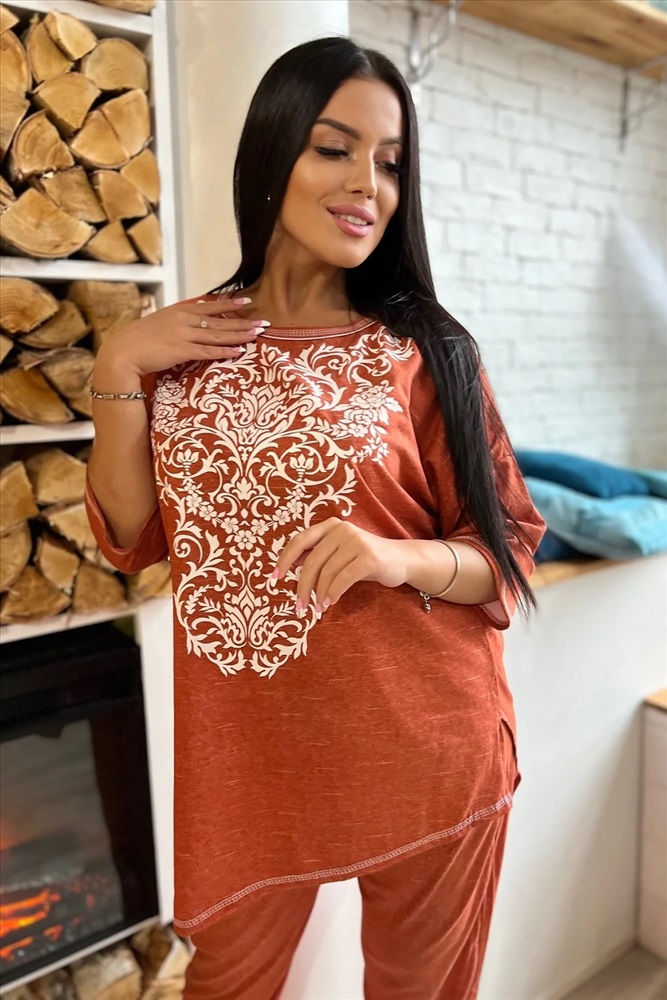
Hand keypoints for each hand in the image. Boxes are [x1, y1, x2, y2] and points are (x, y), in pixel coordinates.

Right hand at [95, 296, 269, 376]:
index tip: (246, 302)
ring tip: (257, 335)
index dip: (229, 305)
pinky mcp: (182, 351)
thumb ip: (177, 321)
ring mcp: (183, 335)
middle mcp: (184, 320)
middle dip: (242, 321)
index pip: (209, 306)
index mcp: (178, 311)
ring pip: (218, 335)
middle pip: (219, 321)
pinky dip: (225, 351)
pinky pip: (208, 351)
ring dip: (240, 335)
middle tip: (263, 321)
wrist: (122, 352)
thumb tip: (191, 322)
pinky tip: (239, 351)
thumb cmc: (138, 340)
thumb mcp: (159, 323)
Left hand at [271, 518, 408, 612]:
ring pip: (327, 573)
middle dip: (302, 586)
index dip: (284, 559)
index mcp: (331, 526)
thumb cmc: (365, 559)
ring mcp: (356, 542)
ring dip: (319, 594)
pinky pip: (343, 579)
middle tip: (299, 606)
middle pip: (312, 561)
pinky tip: (330, 603)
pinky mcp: (369, 557)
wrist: (401, 560)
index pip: (299, 540)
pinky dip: (333, 593)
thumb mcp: (338, 553)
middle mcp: (342, 529)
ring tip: (317, 608)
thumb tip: (287, 564)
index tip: (274, 578)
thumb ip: (316, 554)